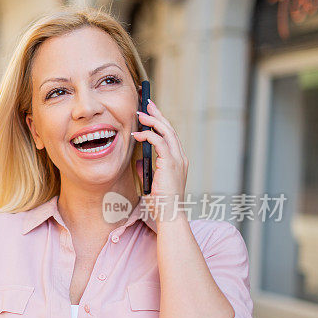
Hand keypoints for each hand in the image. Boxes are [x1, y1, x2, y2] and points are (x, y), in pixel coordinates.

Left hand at [131, 99, 188, 222]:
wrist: (169, 214)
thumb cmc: (161, 203)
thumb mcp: (151, 183)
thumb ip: (146, 171)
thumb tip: (138, 161)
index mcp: (178, 161)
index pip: (170, 136)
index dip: (160, 123)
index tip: (150, 113)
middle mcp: (180, 158)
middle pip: (170, 129)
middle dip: (158, 115)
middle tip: (147, 103)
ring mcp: (178, 160)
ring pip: (167, 132)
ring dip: (152, 121)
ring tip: (140, 114)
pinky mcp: (171, 164)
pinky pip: (159, 142)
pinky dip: (148, 135)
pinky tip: (137, 134)